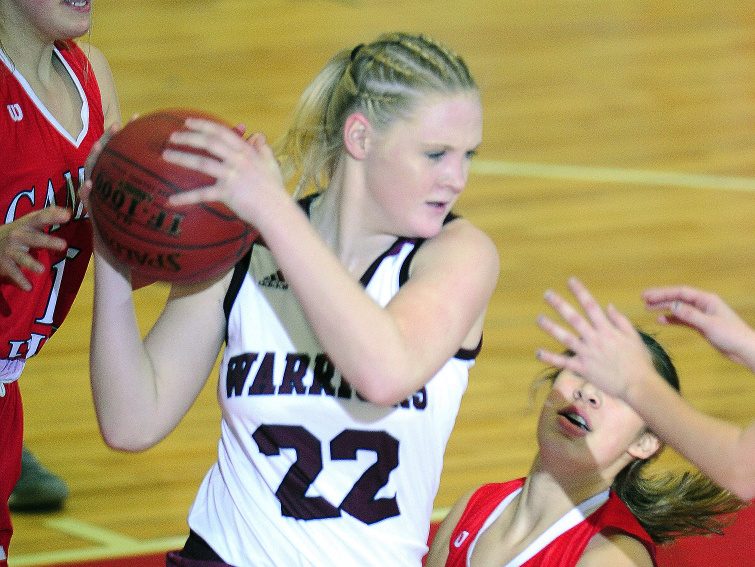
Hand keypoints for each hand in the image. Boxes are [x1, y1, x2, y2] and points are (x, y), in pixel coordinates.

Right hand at [0, 207, 70, 290]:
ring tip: (41, 269)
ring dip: (30, 263)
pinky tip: (29, 288)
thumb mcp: (28, 222)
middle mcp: (18, 236)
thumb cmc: (16, 233)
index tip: (67, 215)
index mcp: (26, 225)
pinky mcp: (4, 264)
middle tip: (63, 245)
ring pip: (21, 257)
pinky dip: (20, 280)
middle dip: (47, 241)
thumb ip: (46, 216)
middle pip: (33, 238)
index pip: (40, 218)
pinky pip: (13, 273)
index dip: (53, 216)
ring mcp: (10, 251)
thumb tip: (69, 210)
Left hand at [162, 118, 284, 226]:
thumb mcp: (271, 164)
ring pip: (202, 163)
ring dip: (182, 158)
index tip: (188, 122)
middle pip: (209, 143)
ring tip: (166, 155)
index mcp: (247, 151)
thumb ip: (263, 148)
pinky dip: (186, 198)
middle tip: (172, 137)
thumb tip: (258, 135)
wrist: (276, 211)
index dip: (203, 125)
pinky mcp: (227, 193)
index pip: (222, 132)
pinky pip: (203, 194)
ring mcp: (232, 176)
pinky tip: (171, 200)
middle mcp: (238, 160)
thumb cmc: (274, 189)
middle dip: (189, 137)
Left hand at [536, 277, 655, 399]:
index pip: (591, 306)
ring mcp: (587, 354)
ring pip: (565, 338)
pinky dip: (550, 358)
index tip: (570, 281)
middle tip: (547, 294)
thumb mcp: (634, 337)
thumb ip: (620, 320)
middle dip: (560, 305)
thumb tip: (608, 305)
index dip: (580, 292)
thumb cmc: (639, 361)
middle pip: (574, 318)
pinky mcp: (583, 369)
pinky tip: (538, 353)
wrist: (638, 385)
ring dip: (551, 328)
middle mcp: (595, 339)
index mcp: (607, 330)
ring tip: (539, 319)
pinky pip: (564, 362)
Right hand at [643, 285, 754, 369]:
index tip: (647, 295)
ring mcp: (701, 315)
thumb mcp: (709, 325)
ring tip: (648, 308)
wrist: (745, 350)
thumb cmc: (732, 335)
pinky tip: (661, 320)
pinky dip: (672, 319)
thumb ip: (690, 315)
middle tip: (643, 300)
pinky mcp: (701, 325)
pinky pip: (683, 319)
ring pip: (679, 308)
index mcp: (706, 300)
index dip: (663, 293)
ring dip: (664, 308)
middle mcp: (703, 305)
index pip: (680, 293)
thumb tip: (671, 306)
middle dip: (660, 298)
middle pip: (678, 298)